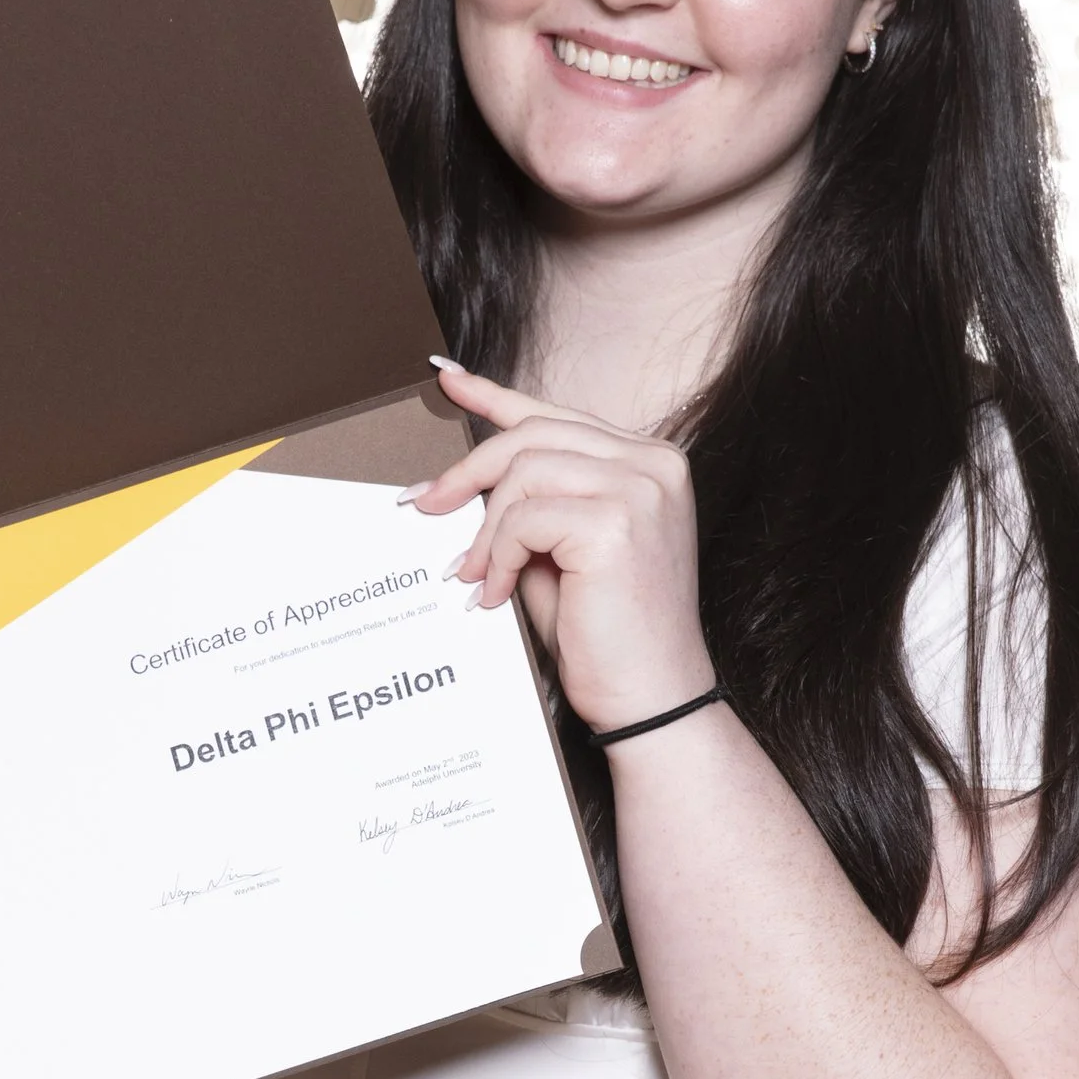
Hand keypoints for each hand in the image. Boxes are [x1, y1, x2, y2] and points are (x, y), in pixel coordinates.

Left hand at [412, 360, 714, 734]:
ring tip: (474, 576)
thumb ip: (529, 504)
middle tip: (424, 505)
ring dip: (486, 530)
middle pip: (532, 435)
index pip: (558, 416)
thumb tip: (461, 478)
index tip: (446, 378)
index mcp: (648, 462)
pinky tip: (498, 592)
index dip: (494, 395)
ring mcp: (641, 487)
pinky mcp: (618, 521)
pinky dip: (499, 556)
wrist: (652, 700)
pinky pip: (525, 517)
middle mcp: (654, 463)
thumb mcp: (561, 553)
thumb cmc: (608, 636)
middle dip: (468, 472)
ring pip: (523, 472)